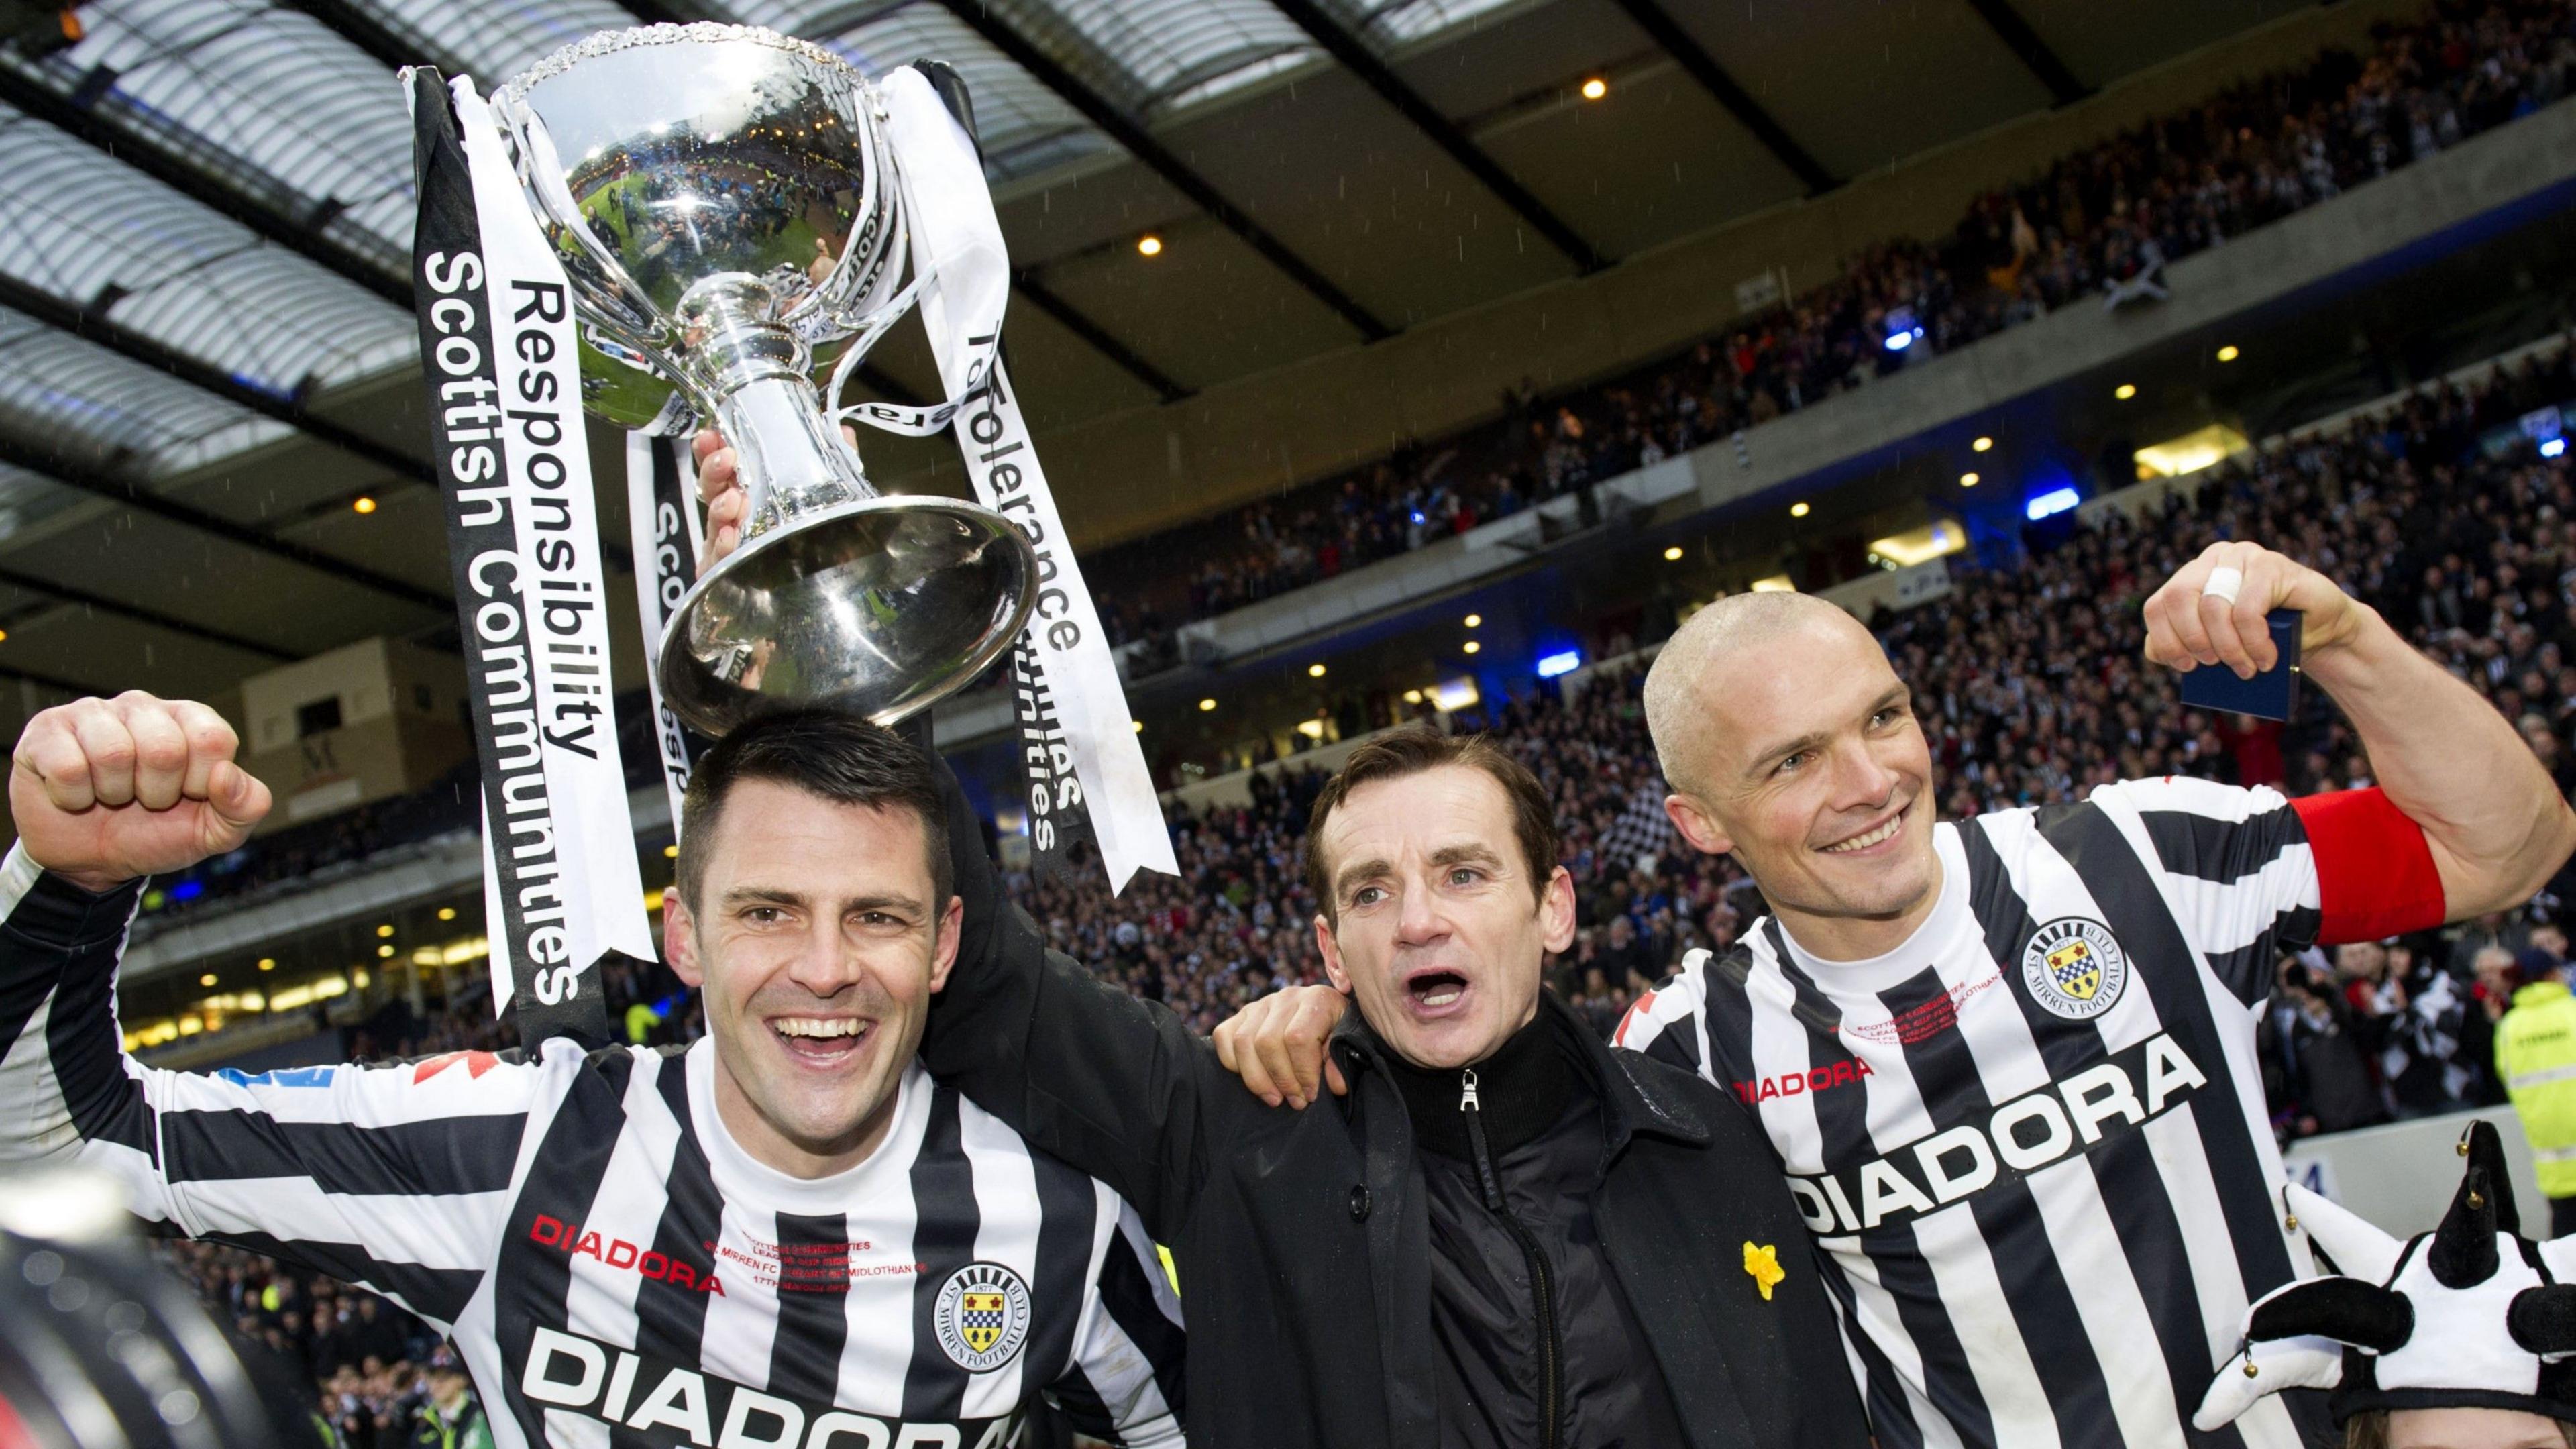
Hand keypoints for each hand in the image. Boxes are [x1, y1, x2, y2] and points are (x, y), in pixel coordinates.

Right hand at [10, 693, 268, 892]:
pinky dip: (74, 797)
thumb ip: (246, 806)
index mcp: (190, 722)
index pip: (214, 739)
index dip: (201, 783)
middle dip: (157, 793)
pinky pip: (67, 766)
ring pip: (113, 753)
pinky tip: (77, 794)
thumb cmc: (154, 834)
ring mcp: (94, 714)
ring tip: (110, 795)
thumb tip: (228, 776)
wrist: (91, 860)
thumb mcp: (213, 832)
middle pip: (165, 748)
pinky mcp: (48, 730)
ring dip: (113, 794)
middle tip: (144, 800)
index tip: (186, 796)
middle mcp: (144, 707)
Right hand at [691, 423, 861, 574]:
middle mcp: (735, 515)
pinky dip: (722, 547)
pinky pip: (717, 561)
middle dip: (713, 470)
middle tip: (726, 459)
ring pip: (712, 522)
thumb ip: (835, 462)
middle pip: (711, 488)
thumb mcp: (829, 494)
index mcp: (749, 491)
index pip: (723, 465)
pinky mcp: (728, 575)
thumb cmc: (815, 536)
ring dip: (719, 507)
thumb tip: (843, 431)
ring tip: (733, 500)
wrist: (824, 587)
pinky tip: (729, 537)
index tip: (712, 436)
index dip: (712, 448)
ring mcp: (728, 544)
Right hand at [1212, 984, 1349, 1108]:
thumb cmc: (1340, 1036)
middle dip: (1280, 1079)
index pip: (1298, 1038)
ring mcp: (1261, 1004)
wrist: (1329, 1020)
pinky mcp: (1242, 1014)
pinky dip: (1233, 1063)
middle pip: (1267, 1041)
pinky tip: (1253, 1079)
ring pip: (1243, 1041)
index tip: (1311, 1095)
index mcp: (1317, 999)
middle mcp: (1286, 997)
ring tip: (1275, 1098)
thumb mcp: (1350, 1046)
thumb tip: (1335, 1086)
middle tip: (1295, 1101)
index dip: (1302, 1072)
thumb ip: (1342, 1063)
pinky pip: (1224, 1036)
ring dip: (1257, 1079)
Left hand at [2141, 541, 2366, 678]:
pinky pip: (2247, 609)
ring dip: (2228, 647)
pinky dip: (2254, 642)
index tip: (2187, 666)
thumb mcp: (2218, 644)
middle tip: (2214, 665)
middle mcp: (2211, 560)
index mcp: (2190, 577)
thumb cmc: (2264, 638)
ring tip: (2245, 669)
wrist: (2319, 630)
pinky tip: (2266, 659)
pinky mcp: (2270, 564)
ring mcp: (2241, 556)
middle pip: (2178, 599)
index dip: (2166, 640)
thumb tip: (2157, 652)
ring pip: (2212, 606)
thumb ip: (2181, 645)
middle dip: (2193, 640)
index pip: (2157, 606)